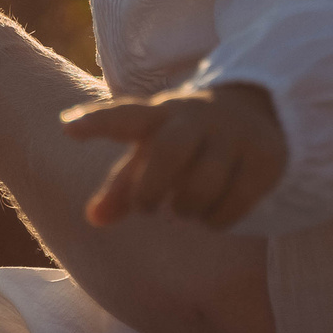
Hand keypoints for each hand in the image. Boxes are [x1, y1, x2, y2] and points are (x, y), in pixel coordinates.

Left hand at [63, 83, 288, 229]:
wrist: (258, 112)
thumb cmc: (187, 141)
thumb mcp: (153, 154)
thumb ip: (123, 186)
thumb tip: (93, 219)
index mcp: (161, 113)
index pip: (125, 115)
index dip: (96, 122)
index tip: (66, 127)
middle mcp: (198, 116)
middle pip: (169, 151)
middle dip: (152, 189)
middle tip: (148, 207)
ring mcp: (235, 133)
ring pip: (203, 184)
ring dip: (187, 209)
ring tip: (184, 209)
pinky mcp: (266, 155)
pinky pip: (236, 202)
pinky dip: (218, 220)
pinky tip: (213, 215)